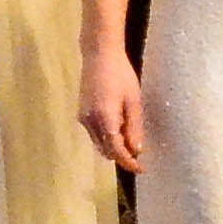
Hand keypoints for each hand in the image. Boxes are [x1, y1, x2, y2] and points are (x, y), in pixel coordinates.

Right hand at [78, 47, 144, 173]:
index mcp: (105, 118)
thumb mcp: (133, 100)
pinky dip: (106, 138)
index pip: (116, 150)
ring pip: (99, 144)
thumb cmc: (121, 74)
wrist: (99, 55)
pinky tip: (118, 128)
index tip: (141, 169)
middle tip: (139, 156)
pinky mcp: (81, 114)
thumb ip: (134, 127)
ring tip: (130, 140)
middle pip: (106, 150)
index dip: (128, 162)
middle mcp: (90, 121)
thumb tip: (136, 150)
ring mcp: (83, 118)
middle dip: (122, 156)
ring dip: (113, 147)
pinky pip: (94, 134)